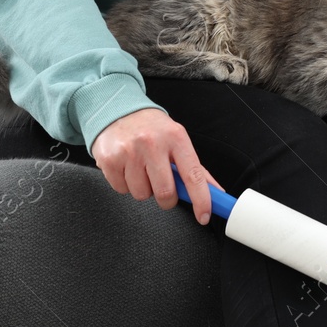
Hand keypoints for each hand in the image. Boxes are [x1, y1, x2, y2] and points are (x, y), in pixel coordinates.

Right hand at [89, 108, 226, 224]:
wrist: (118, 110)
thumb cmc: (152, 129)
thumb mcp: (177, 139)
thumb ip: (195, 168)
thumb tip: (216, 192)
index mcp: (175, 137)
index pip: (193, 175)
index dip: (201, 200)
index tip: (204, 216)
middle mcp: (152, 143)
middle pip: (165, 192)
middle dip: (166, 198)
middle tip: (162, 185)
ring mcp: (129, 151)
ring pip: (141, 194)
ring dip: (143, 188)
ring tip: (141, 169)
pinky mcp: (110, 159)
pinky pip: (122, 190)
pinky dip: (125, 184)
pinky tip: (126, 167)